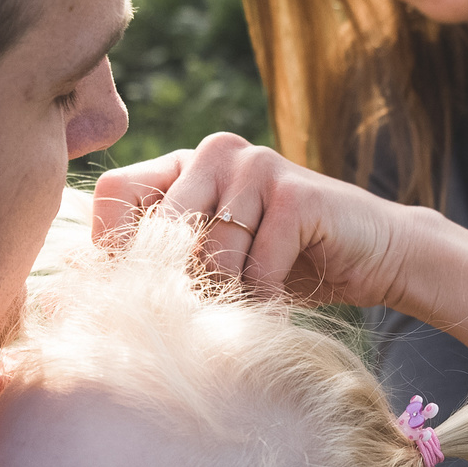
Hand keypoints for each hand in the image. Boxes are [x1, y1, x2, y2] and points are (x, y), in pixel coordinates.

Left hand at [90, 133, 423, 306]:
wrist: (374, 256)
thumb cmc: (283, 267)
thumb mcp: (213, 260)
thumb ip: (164, 259)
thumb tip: (93, 290)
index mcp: (183, 164)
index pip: (115, 193)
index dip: (113, 249)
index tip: (133, 295)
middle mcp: (214, 152)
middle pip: (160, 230)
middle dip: (180, 287)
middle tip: (206, 314)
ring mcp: (257, 165)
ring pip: (209, 254)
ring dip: (229, 296)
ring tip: (249, 304)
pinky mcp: (296, 191)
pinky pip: (256, 264)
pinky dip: (266, 297)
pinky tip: (280, 300)